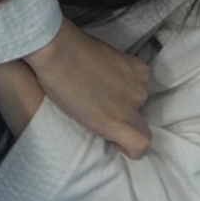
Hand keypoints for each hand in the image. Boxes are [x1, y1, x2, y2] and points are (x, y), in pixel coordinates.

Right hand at [23, 18, 153, 157]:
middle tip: (98, 111)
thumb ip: (111, 72)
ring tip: (99, 123)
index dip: (125, 101)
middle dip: (122, 114)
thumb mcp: (102, 57)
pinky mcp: (119, 122)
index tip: (108, 101)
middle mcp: (140, 89)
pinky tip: (114, 144)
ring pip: (140, 130)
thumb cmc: (71, 50)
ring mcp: (132, 106)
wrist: (58, 53)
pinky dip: (130, 150)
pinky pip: (139, 145)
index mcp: (139, 71)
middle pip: (139, 111)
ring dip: (122, 129)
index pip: (141, 94)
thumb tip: (101, 83)